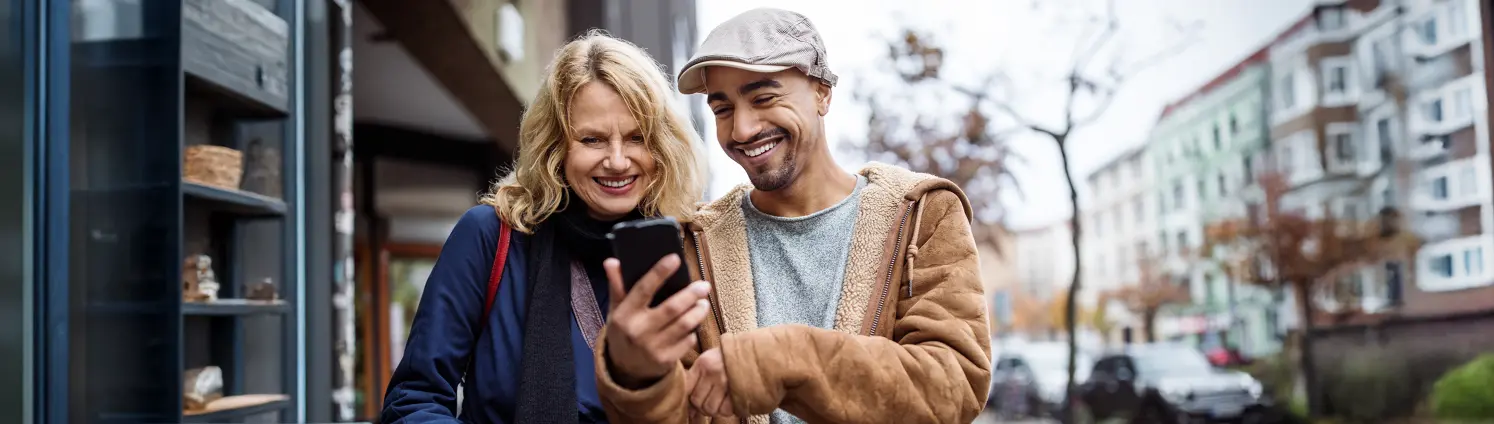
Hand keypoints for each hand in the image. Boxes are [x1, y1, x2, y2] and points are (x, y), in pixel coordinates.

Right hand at [603, 254, 711, 385]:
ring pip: (684, 325)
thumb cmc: (624, 332)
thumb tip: (611, 261)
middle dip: (691, 294)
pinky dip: (693, 331)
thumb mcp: (616, 311)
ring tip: (703, 303)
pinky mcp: (666, 360)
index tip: (675, 259)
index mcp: (625, 315)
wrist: (625, 370)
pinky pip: (687, 341)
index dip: (659, 272)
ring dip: (698, 312)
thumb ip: (617, 286)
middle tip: (704, 285)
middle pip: (671, 308)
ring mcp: (653, 347)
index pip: (643, 289)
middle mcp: (638, 331)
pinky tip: (694, 324)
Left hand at [686, 348, 733, 417]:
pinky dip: (726, 410)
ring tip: (719, 402)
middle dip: (702, 406)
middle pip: (697, 402)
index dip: (689, 399)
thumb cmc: (726, 360)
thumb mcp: (708, 362)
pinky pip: (725, 410)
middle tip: (709, 401)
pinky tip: (729, 401)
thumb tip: (689, 410)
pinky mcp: (738, 390)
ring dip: (714, 410)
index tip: (694, 401)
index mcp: (702, 364)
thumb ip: (695, 380)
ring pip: (710, 408)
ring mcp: (726, 382)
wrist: (752, 353)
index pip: (687, 389)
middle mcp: (712, 372)